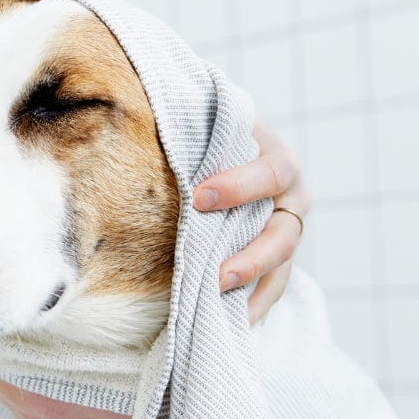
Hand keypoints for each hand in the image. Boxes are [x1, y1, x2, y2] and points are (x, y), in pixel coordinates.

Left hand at [192, 118, 309, 324]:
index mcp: (276, 158)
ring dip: (253, 287)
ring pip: (283, 265)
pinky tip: (233, 323)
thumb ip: (183, 121)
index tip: (199, 198)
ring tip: (221, 304)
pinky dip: (254, 304)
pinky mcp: (274, 257)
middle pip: (286, 231)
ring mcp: (285, 230)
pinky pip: (273, 286)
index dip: (242, 186)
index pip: (272, 171)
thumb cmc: (208, 134)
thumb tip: (128, 95)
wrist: (223, 148)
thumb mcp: (204, 122)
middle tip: (219, 275)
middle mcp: (290, 197)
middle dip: (253, 255)